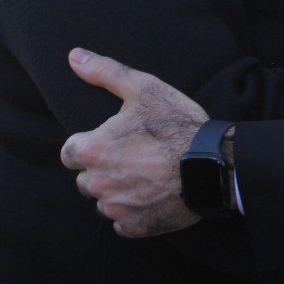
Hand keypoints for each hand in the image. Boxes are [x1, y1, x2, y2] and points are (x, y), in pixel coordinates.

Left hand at [59, 48, 208, 237]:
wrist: (214, 164)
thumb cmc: (177, 124)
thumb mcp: (143, 88)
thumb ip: (104, 72)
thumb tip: (74, 56)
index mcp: (93, 149)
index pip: (69, 153)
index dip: (87, 145)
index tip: (109, 140)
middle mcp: (98, 183)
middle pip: (85, 179)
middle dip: (101, 169)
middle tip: (131, 156)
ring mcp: (117, 208)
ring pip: (103, 202)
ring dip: (116, 191)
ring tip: (144, 175)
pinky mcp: (136, 227)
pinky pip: (122, 223)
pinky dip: (133, 212)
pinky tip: (152, 195)